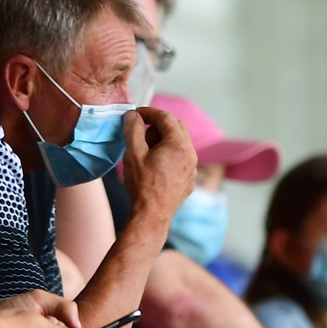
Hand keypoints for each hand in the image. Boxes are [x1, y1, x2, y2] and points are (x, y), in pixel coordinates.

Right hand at [122, 107, 196, 222]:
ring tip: (146, 151)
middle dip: (158, 125)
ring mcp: (193, 167)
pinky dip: (169, 154)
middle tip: (141, 134)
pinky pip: (182, 158)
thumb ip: (133, 130)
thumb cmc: (142, 184)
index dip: (149, 112)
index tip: (135, 114)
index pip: (166, 117)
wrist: (153, 214)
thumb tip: (133, 115)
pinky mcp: (190, 178)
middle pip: (177, 127)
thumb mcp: (133, 153)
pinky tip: (155, 165)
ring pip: (181, 143)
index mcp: (179, 144)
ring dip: (164, 140)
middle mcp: (191, 153)